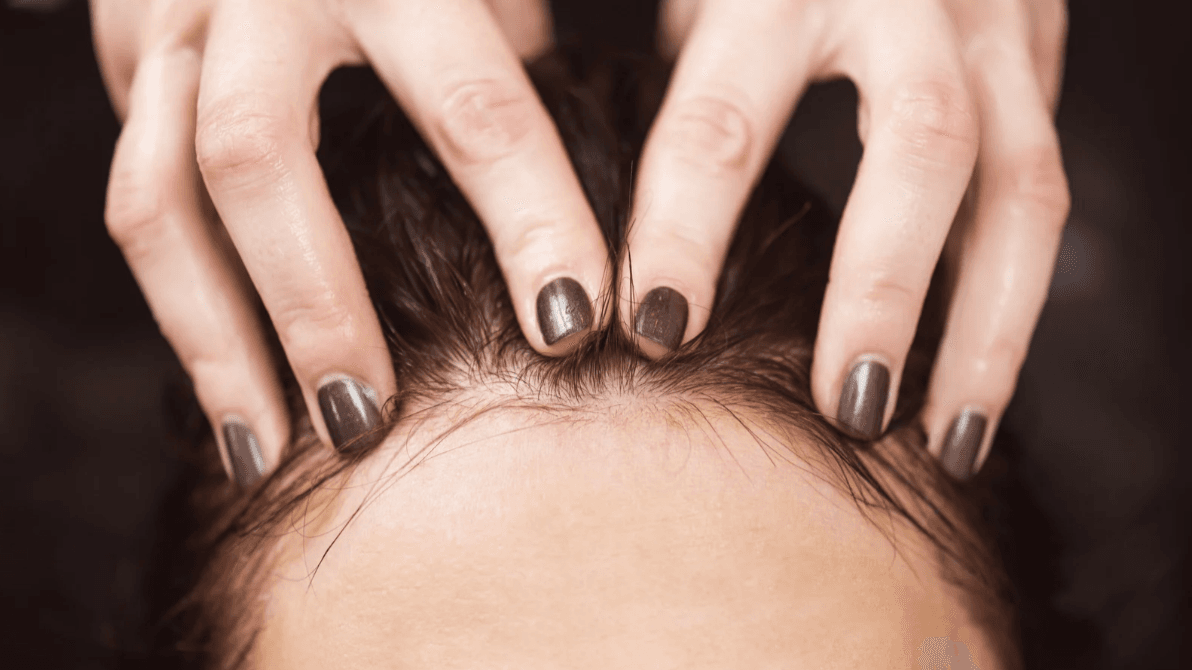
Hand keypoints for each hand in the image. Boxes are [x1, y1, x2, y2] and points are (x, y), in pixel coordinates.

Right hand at [91, 0, 609, 483]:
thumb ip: (517, 72)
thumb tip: (599, 204)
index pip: (474, 110)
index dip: (529, 222)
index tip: (571, 328)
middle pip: (257, 160)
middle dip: (312, 306)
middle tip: (366, 423)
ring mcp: (178, 30)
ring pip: (157, 200)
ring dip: (211, 339)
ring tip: (263, 453)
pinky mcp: (130, 65)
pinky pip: (136, 200)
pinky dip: (178, 308)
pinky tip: (229, 391)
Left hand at [623, 0, 1069, 478]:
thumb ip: (673, 86)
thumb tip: (601, 223)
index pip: (722, 118)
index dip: (687, 231)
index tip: (653, 330)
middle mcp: (908, 3)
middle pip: (918, 152)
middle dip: (883, 291)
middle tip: (846, 412)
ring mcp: (994, 33)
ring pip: (1018, 189)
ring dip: (987, 329)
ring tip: (944, 441)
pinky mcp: (1038, 68)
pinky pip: (1040, 193)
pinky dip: (1011, 299)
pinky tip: (974, 385)